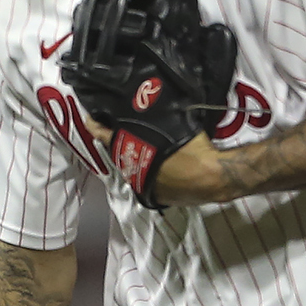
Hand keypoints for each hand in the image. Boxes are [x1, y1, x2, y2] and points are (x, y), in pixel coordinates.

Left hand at [79, 111, 224, 206]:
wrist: (215, 177)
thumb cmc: (195, 148)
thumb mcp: (174, 126)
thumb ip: (157, 121)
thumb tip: (149, 108)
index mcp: (135, 154)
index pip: (108, 137)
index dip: (97, 128)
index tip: (89, 121)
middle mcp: (136, 174)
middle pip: (121, 155)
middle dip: (120, 144)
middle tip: (121, 131)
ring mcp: (147, 187)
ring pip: (134, 170)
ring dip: (136, 160)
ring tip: (142, 148)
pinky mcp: (159, 197)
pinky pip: (149, 182)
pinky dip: (151, 173)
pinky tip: (161, 166)